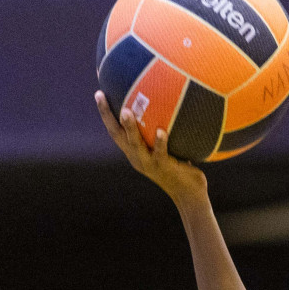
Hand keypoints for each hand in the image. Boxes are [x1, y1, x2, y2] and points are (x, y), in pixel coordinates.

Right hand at [94, 91, 210, 213]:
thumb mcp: (170, 150)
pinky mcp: (163, 167)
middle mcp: (137, 158)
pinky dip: (160, 141)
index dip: (106, 114)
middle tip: (101, 96)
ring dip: (129, 127)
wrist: (189, 196)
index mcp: (135, 153)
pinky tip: (160, 130)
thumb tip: (172, 107)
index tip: (99, 93)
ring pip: (135, 143)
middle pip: (117, 134)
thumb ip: (166, 133)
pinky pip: (160, 152)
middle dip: (107, 115)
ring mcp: (149, 163)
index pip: (116, 131)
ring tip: (126, 111)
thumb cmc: (182, 170)